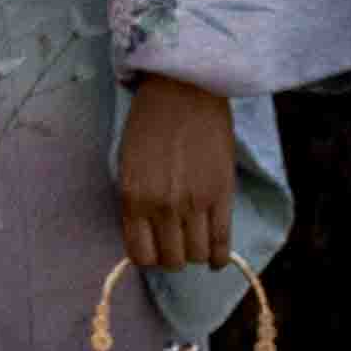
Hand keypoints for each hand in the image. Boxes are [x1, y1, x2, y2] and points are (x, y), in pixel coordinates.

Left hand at [113, 73, 239, 291]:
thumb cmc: (149, 122)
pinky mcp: (222, 195)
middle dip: (172, 257)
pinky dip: (220, 258)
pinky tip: (216, 259)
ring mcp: (194, 203)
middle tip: (176, 244)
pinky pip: (223, 243)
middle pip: (171, 260)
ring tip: (195, 243)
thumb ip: (134, 201)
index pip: (141, 255)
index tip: (154, 250)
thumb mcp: (127, 163)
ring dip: (195, 255)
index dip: (148, 257)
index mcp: (134, 197)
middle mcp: (163, 206)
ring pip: (197, 256)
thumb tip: (145, 235)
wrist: (182, 90)